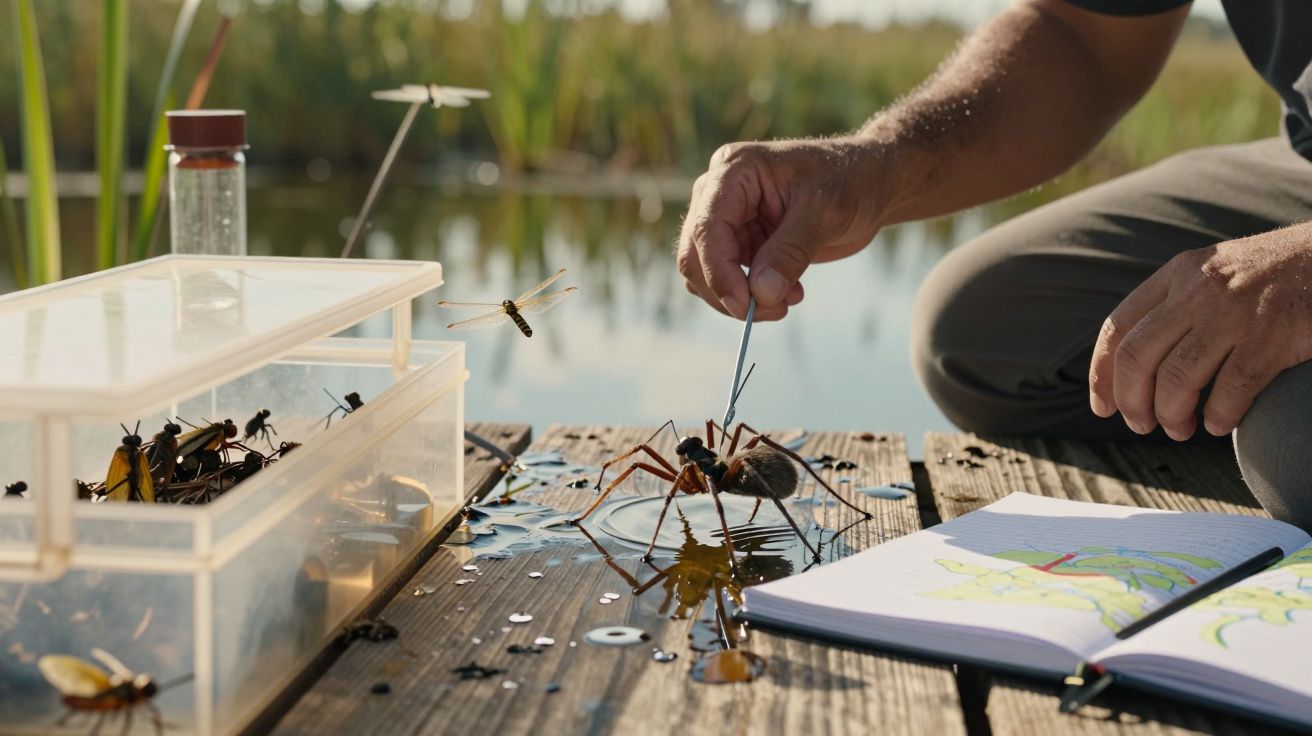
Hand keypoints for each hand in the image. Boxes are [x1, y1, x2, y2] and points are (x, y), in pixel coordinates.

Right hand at [676, 137, 888, 320]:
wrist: (869, 184)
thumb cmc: (850, 182)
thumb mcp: (824, 213)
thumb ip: (790, 252)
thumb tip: (761, 294)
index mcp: (734, 170)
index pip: (707, 228)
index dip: (719, 273)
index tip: (746, 307)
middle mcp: (720, 193)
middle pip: (695, 255)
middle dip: (728, 291)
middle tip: (775, 310)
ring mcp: (728, 219)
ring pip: (706, 275)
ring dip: (742, 298)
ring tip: (790, 300)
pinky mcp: (740, 242)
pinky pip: (728, 281)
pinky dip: (753, 296)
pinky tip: (791, 292)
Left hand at [1089, 223, 1311, 439]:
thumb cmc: (1273, 276)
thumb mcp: (1213, 274)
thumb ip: (1173, 307)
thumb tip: (1131, 368)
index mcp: (1177, 274)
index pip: (1117, 327)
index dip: (1102, 375)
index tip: (1103, 408)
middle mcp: (1199, 290)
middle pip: (1137, 358)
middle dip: (1131, 402)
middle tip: (1141, 426)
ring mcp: (1235, 313)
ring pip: (1177, 380)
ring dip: (1171, 416)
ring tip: (1181, 430)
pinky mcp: (1272, 337)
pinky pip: (1230, 391)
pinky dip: (1219, 417)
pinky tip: (1220, 424)